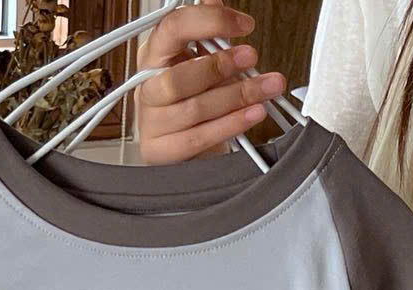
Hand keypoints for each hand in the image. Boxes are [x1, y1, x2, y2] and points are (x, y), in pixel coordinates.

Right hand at [134, 0, 287, 164]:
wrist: (190, 147)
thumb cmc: (196, 100)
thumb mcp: (203, 61)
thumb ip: (207, 33)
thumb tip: (215, 2)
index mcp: (154, 57)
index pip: (172, 29)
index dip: (210, 22)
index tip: (243, 25)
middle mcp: (147, 89)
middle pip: (177, 77)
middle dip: (220, 66)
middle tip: (250, 59)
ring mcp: (150, 122)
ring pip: (193, 109)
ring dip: (236, 96)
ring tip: (265, 89)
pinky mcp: (159, 151)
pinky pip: (198, 138)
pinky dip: (231, 124)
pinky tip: (252, 114)